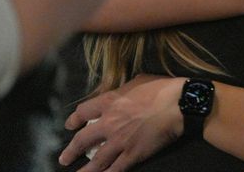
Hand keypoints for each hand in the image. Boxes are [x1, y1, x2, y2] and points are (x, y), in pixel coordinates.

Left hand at [59, 75, 185, 171]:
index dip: (74, 119)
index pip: (83, 111)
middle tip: (64, 158)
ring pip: (97, 160)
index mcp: (110, 101)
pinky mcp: (133, 154)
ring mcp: (120, 141)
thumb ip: (124, 89)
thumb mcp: (138, 80)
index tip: (69, 125)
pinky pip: (116, 169)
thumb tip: (121, 91)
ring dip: (85, 171)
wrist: (179, 103)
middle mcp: (110, 123)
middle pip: (83, 140)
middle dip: (71, 151)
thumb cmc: (162, 88)